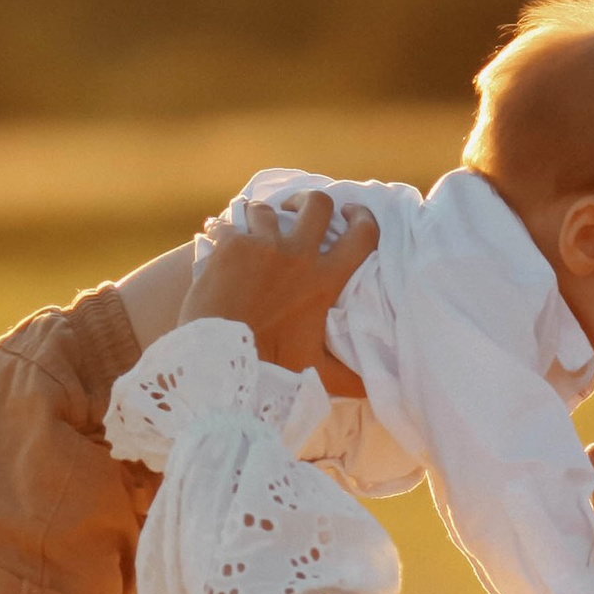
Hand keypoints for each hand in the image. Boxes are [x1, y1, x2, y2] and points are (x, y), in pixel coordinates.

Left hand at [180, 191, 375, 397]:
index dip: (363, 217)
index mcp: (325, 282)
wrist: (221, 363)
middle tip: (297, 212)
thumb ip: (350, 377)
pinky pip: (227, 223)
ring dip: (261, 220)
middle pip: (317, 203)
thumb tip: (375, 391)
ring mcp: (262, 247)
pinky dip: (223, 231)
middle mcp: (297, 256)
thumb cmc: (272, 371)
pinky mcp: (229, 247)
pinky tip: (218, 241)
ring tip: (251, 236)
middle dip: (309, 202)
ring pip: (266, 210)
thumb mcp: (320, 375)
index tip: (351, 215)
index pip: (362, 234)